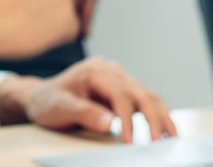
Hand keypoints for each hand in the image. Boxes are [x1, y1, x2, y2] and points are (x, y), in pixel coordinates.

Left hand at [8, 56, 176, 143]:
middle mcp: (110, 71)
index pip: (120, 94)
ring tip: (171, 137)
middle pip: (140, 92)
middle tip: (159, 142)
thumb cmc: (48, 101)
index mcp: (94, 71)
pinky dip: (157, 114)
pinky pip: (145, 100)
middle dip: (153, 118)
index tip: (130, 141)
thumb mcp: (59, 108)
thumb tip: (110, 123)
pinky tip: (166, 129)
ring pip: (148, 95)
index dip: (128, 119)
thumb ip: (84, 114)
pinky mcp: (123, 90)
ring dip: (161, 116)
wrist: (41, 97)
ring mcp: (118, 79)